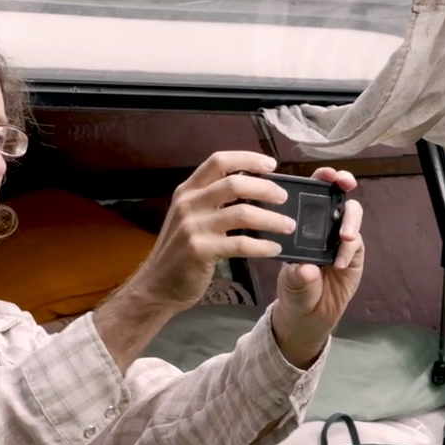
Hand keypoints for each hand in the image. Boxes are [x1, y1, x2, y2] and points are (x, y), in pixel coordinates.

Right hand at [125, 151, 294, 310]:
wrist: (157, 285)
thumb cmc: (179, 252)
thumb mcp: (189, 218)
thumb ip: (211, 201)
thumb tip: (252, 191)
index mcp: (187, 191)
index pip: (218, 161)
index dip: (247, 159)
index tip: (271, 165)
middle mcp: (188, 204)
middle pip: (234, 183)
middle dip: (265, 188)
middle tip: (284, 197)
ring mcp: (193, 227)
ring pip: (242, 213)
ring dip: (271, 219)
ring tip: (288, 226)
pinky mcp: (200, 250)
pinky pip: (240, 243)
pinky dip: (262, 246)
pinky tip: (274, 249)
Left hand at [272, 167, 364, 367]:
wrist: (310, 314)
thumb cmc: (295, 289)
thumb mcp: (290, 282)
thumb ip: (297, 275)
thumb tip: (306, 269)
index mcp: (302, 221)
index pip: (312, 192)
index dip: (321, 177)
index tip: (326, 173)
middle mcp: (323, 224)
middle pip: (338, 194)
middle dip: (343, 183)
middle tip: (345, 183)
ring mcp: (340, 236)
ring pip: (352, 215)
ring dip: (350, 220)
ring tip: (344, 237)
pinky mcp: (354, 252)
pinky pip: (355, 243)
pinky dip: (349, 249)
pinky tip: (339, 263)